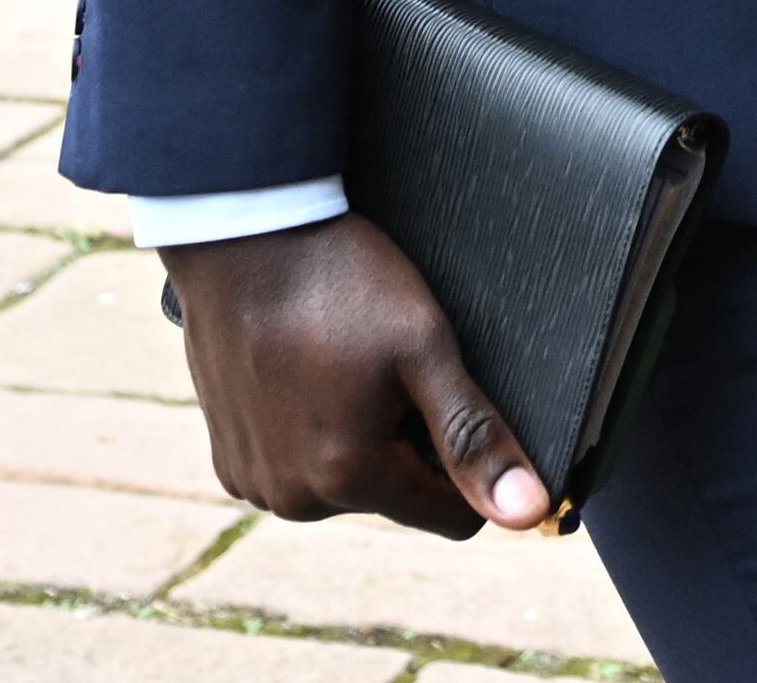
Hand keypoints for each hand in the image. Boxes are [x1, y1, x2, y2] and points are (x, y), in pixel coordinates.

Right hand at [162, 215, 548, 540]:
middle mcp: (296, 499)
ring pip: (346, 484)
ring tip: (342, 366)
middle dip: (407, 443)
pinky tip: (304, 376)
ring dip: (356, 438)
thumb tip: (528, 511)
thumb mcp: (424, 348)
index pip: (454, 517)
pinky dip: (308, 433)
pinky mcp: (228, 462)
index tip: (451, 401)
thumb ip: (475, 436)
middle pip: (396, 496)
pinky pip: (296, 469)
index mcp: (350, 478)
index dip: (468, 462)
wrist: (242, 239)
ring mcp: (254, 483)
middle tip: (388, 368)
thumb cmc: (339, 284)